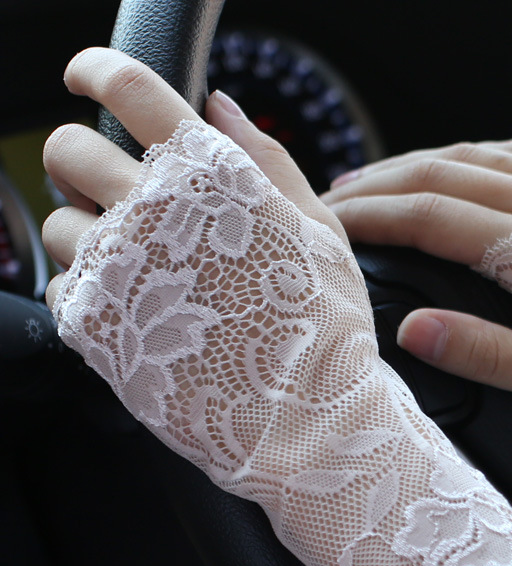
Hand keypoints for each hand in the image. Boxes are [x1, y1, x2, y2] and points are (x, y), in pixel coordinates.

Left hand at [43, 47, 346, 305]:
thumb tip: (220, 106)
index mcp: (210, 178)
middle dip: (82, 159)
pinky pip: (59, 286)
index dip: (99, 70)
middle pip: (67, 149)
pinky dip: (88, 291)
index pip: (130, 88)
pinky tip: (137, 311)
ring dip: (88, 233)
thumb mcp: (319, 231)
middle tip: (115, 188)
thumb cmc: (323, 326)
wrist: (304, 418)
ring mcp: (115, 271)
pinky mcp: (94, 328)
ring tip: (139, 268)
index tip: (90, 79)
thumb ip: (268, 161)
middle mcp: (151, 214)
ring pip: (56, 222)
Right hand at [321, 141, 511, 426]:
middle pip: (440, 172)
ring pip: (473, 153)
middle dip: (376, 184)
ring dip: (414, 165)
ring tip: (369, 183)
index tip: (325, 223)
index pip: (430, 216)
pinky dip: (466, 156)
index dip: (369, 216)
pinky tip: (447, 168)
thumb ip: (489, 354)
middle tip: (328, 202)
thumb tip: (412, 329)